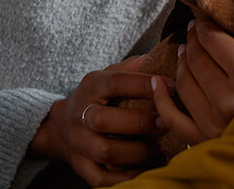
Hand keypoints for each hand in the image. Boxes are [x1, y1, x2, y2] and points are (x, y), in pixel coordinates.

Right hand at [29, 56, 166, 186]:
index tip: (173, 87)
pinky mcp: (81, 167)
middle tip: (166, 123)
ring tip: (159, 149)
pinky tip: (145, 169)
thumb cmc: (97, 97)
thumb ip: (132, 67)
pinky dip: (126, 177)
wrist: (61, 125)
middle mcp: (80, 113)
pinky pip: (102, 179)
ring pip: (106, 151)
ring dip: (137, 152)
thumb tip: (156, 57)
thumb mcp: (108, 75)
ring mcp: (79, 142)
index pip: (116, 82)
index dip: (145, 85)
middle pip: (105, 120)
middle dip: (140, 122)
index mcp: (90, 85)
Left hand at [151, 15, 233, 145]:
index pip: (212, 39)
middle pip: (195, 57)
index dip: (203, 25)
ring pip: (183, 82)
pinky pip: (174, 119)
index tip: (201, 18)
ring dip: (180, 62)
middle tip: (193, 32)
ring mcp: (215, 123)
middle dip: (192, 40)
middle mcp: (229, 100)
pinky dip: (161, 100)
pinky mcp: (206, 142)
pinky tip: (157, 83)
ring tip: (184, 52)